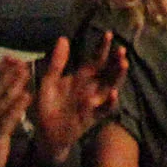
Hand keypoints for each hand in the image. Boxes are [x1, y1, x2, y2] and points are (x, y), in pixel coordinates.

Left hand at [32, 32, 127, 160]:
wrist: (44, 132)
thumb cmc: (47, 105)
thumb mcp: (49, 80)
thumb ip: (57, 62)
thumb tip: (63, 38)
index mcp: (81, 77)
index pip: (96, 59)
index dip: (102, 47)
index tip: (108, 33)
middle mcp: (91, 87)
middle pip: (108, 72)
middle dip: (115, 61)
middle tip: (121, 49)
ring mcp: (93, 102)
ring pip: (110, 87)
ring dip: (117, 76)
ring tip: (123, 64)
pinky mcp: (91, 117)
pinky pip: (104, 110)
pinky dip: (110, 102)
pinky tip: (113, 93)